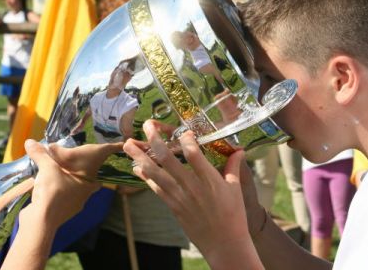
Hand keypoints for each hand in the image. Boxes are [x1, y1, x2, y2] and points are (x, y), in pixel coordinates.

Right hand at [25, 139, 121, 228]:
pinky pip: (58, 200)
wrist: (40, 221)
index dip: (94, 171)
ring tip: (54, 176)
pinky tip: (44, 189)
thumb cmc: (53, 192)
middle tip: (67, 167)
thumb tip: (30, 141)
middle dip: (75, 177)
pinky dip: (53, 194)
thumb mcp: (48, 169)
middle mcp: (82, 198)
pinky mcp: (57, 214)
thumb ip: (41, 154)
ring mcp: (70, 208)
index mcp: (87, 186)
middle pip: (82, 185)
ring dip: (63, 185)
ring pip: (69, 193)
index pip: (97, 178)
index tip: (88, 164)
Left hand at [123, 120, 260, 267]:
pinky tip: (137, 167)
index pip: (193, 154)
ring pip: (155, 173)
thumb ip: (233, 166)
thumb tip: (239, 150)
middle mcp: (191, 186)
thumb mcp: (235, 188)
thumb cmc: (233, 215)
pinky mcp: (172, 206)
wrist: (223, 243)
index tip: (184, 130)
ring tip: (128, 144)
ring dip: (139, 157)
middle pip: (167, 159)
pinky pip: (155, 188)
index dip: (186, 139)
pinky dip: (145, 176)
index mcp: (209, 180)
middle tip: (146, 125)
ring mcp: (179, 197)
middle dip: (154, 140)